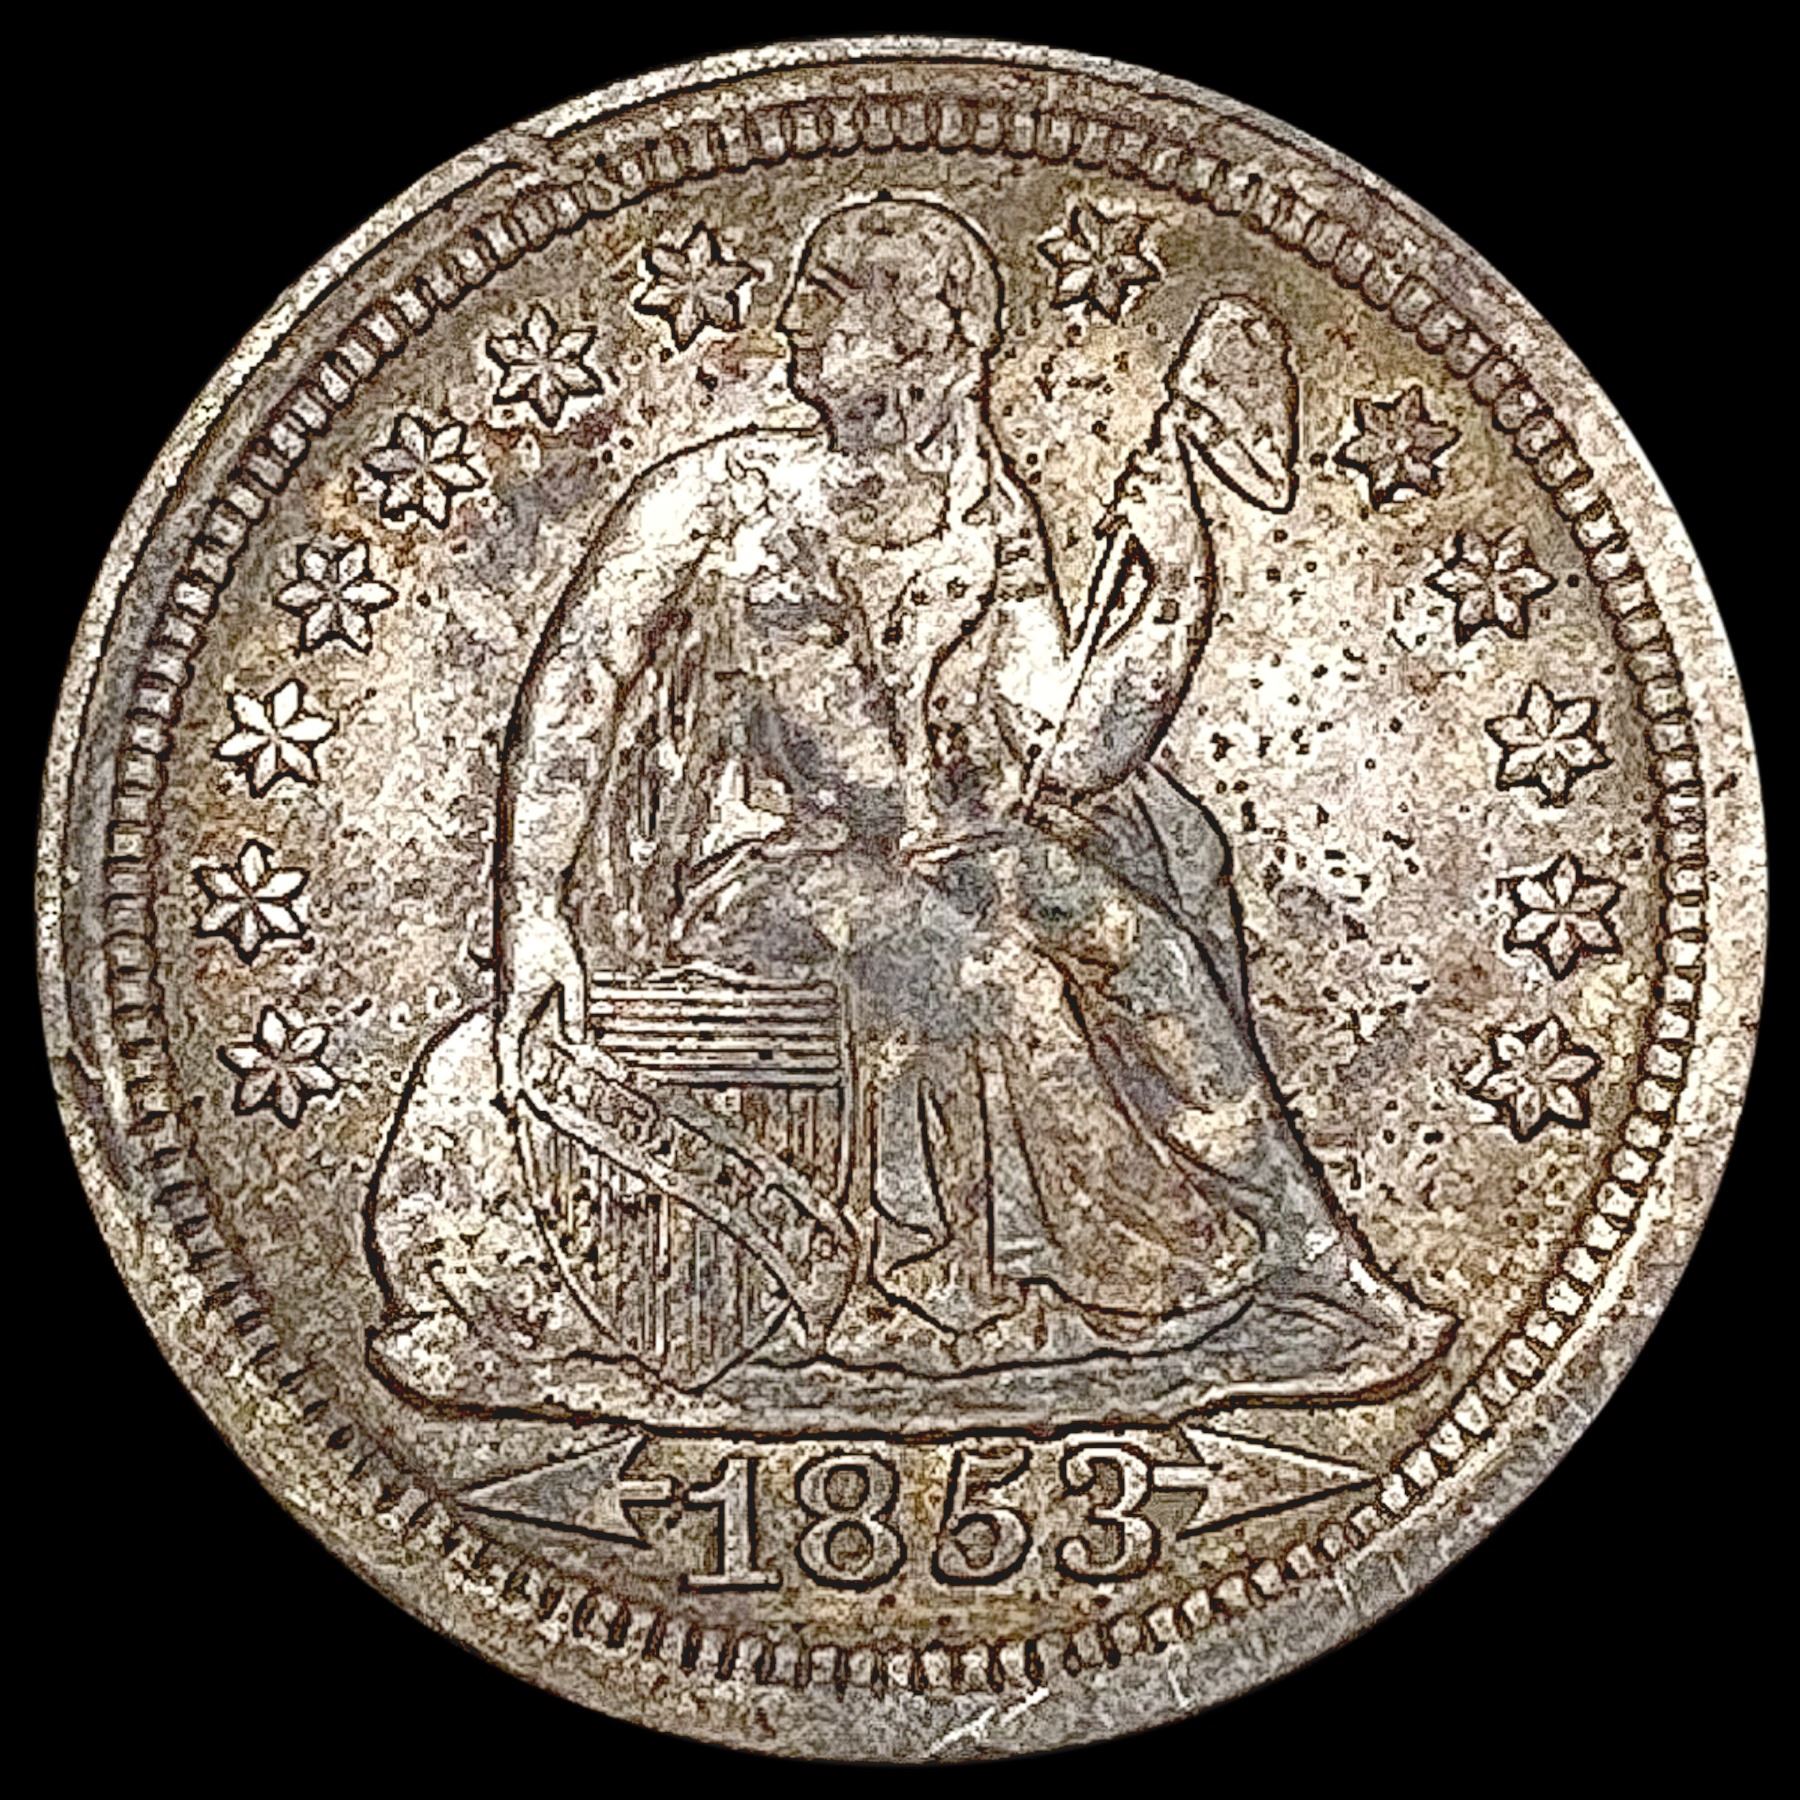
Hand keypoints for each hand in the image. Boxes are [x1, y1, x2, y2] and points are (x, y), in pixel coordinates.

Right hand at [494, 902, 586, 1111]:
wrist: (524, 898)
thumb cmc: (541, 930)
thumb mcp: (570, 974)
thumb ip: (574, 1010)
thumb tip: (576, 1040)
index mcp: (512, 1004)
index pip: (507, 1052)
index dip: (508, 1079)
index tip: (508, 1103)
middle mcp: (504, 1002)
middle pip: (507, 1049)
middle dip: (511, 1076)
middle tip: (512, 1104)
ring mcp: (505, 992)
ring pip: (511, 1033)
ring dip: (517, 1056)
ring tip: (521, 1079)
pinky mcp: (512, 981)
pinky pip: (516, 1014)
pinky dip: (524, 1033)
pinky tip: (537, 1037)